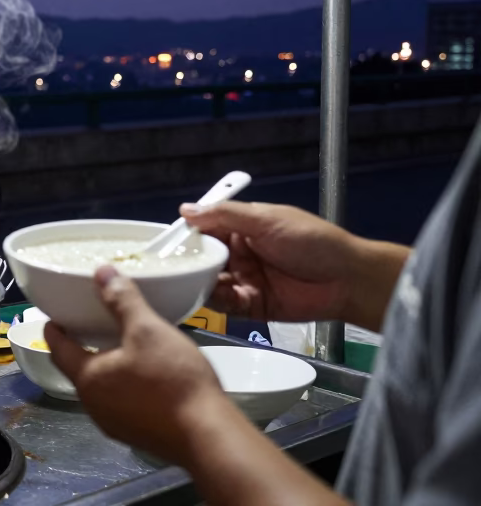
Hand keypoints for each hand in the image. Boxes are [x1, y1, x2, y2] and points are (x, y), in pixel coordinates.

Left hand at [45, 265, 229, 464]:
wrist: (208, 436)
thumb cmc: (172, 379)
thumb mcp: (148, 330)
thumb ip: (123, 301)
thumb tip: (101, 272)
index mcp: (88, 377)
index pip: (57, 349)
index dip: (54, 331)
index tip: (54, 318)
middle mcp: (93, 405)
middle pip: (78, 371)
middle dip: (81, 349)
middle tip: (91, 327)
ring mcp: (114, 425)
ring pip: (101, 390)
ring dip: (105, 369)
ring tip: (119, 348)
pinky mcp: (137, 436)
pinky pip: (122, 405)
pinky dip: (124, 387)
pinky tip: (144, 378)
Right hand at [179, 201, 407, 329]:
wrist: (348, 279)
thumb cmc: (312, 241)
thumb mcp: (266, 219)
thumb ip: (225, 215)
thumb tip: (185, 210)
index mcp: (242, 228)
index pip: (204, 229)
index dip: (186, 236)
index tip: (167, 243)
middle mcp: (239, 254)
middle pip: (202, 259)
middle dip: (189, 264)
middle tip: (175, 268)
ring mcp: (245, 280)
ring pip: (210, 283)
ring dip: (202, 283)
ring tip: (195, 283)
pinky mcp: (252, 305)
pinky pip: (226, 304)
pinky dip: (218, 301)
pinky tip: (217, 296)